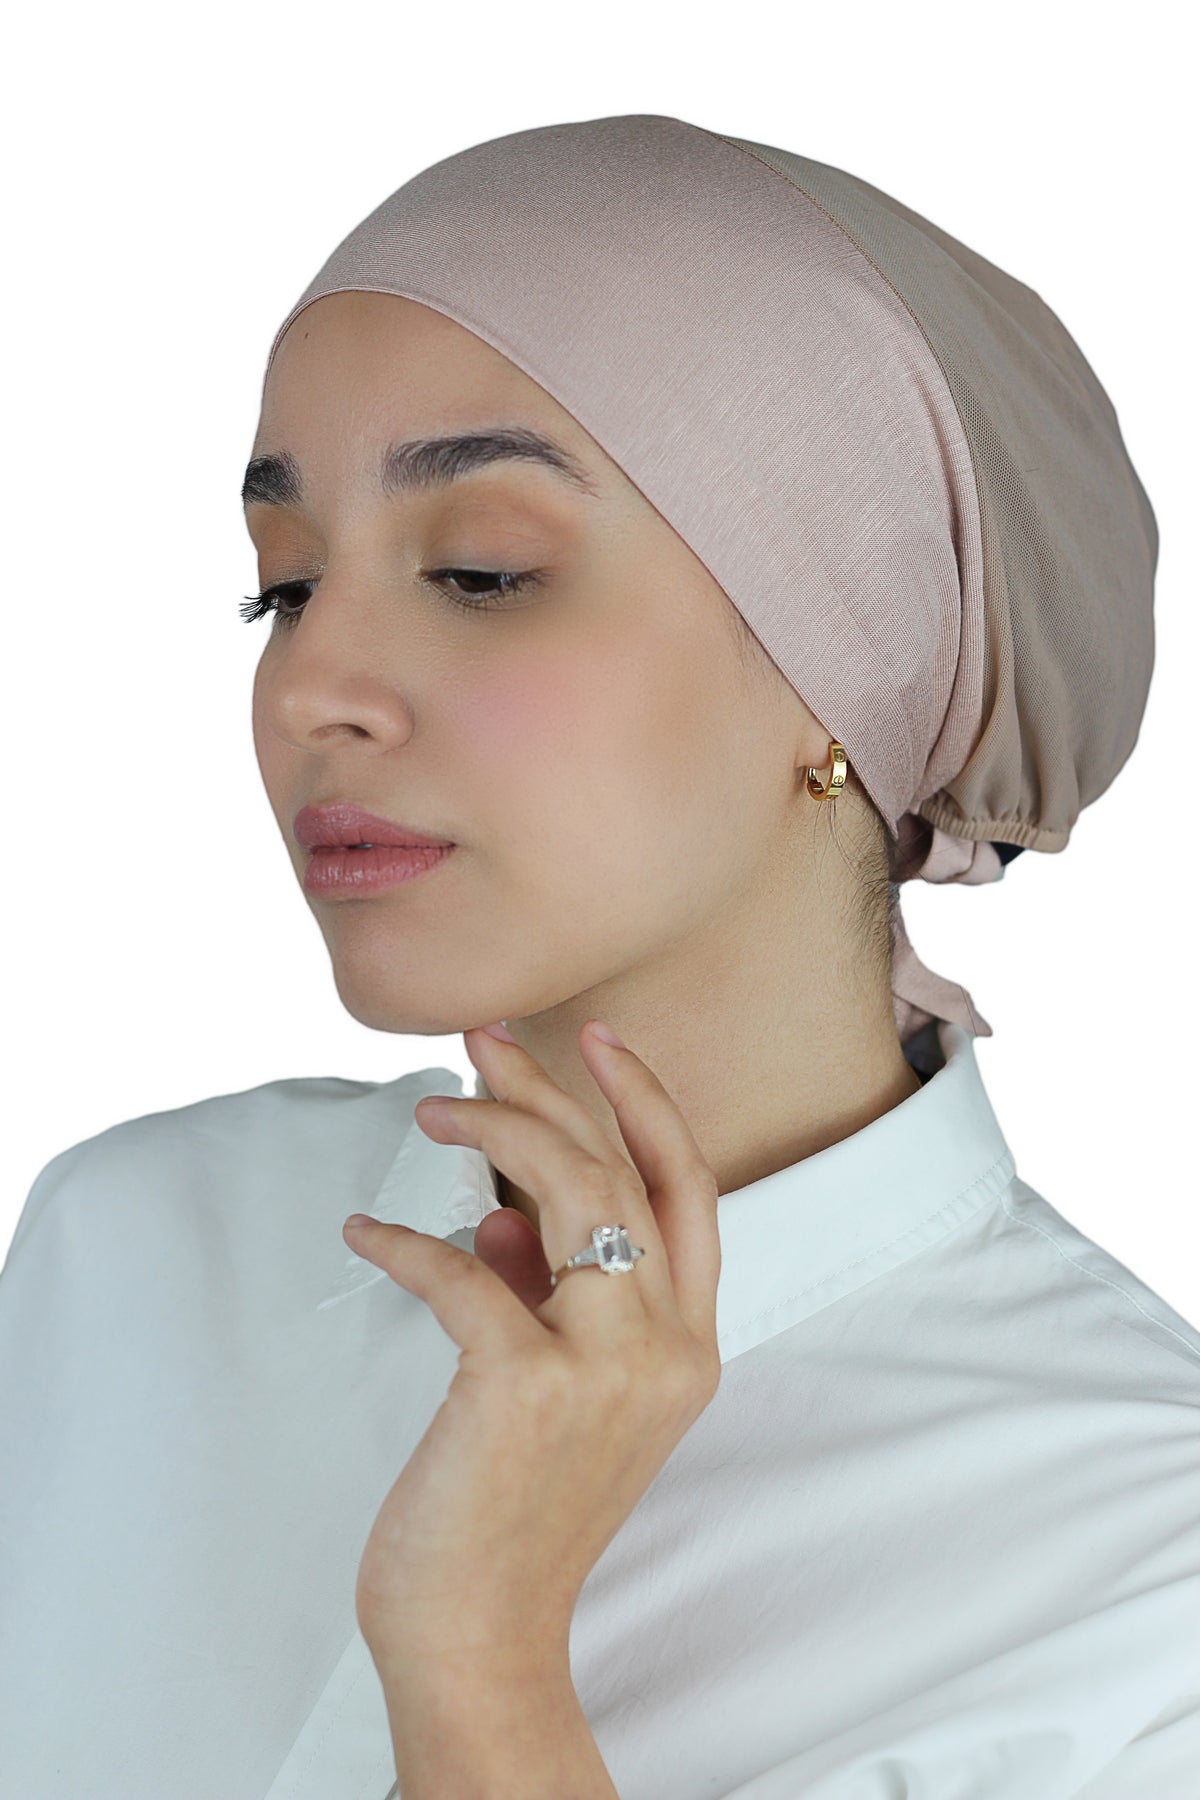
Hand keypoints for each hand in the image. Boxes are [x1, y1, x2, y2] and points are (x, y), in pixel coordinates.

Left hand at [341, 1019, 722, 1675]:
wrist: (481, 1636)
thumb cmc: (511, 1507)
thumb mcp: (557, 1391)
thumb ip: (544, 1298)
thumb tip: (495, 1223)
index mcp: (689, 1345)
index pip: (690, 1189)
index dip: (649, 1100)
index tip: (597, 1038)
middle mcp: (666, 1347)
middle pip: (617, 1170)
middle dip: (547, 1091)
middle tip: (482, 1047)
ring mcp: (605, 1367)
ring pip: (565, 1192)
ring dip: (490, 1133)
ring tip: (430, 1112)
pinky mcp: (525, 1387)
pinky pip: (461, 1270)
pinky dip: (403, 1241)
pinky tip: (363, 1234)